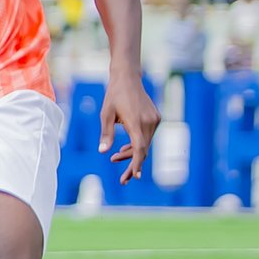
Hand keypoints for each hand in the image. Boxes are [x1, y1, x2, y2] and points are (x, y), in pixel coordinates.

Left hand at [101, 68, 159, 183]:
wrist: (128, 79)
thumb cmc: (113, 96)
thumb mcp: (105, 115)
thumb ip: (106, 134)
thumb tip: (103, 152)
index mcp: (136, 122)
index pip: (139, 148)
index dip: (137, 163)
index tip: (135, 176)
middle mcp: (149, 122)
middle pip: (142, 149)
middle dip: (132, 164)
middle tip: (123, 180)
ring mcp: (154, 120)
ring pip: (145, 144)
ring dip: (132, 153)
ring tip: (115, 158)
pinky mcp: (156, 118)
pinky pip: (147, 136)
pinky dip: (138, 144)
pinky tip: (125, 148)